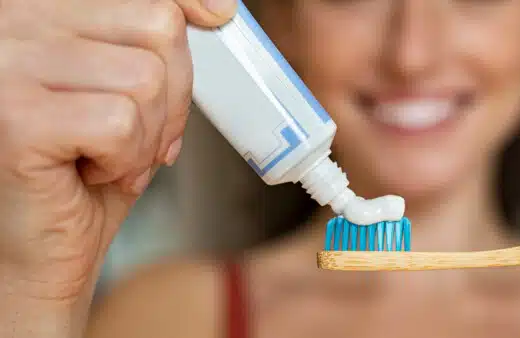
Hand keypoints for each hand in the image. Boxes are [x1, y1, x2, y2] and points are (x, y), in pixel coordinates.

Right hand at [0, 0, 234, 334]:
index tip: (217, 15)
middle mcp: (12, 23)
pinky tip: (92, 175)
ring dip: (148, 135)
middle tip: (143, 137)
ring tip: (112, 160)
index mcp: (37, 12)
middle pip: (155, 25)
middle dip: (174, 95)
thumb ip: (152, 47)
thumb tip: (217, 6)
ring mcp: (6, 64)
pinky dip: (126, 160)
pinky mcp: (15, 116)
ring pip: (146, 78)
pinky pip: (122, 121)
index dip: (184, 3)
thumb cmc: (82, 175)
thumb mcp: (128, 96)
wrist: (34, 253)